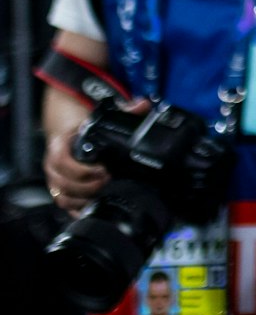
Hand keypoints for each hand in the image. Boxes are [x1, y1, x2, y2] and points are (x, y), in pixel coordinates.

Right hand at [42, 96, 147, 214]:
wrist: (67, 134)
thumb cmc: (84, 128)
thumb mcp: (99, 116)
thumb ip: (122, 110)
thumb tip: (142, 104)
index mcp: (59, 147)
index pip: (63, 162)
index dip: (82, 170)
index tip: (104, 170)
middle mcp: (53, 166)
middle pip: (63, 184)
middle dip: (87, 187)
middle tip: (108, 182)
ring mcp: (55, 181)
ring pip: (62, 197)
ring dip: (83, 199)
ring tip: (104, 194)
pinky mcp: (61, 191)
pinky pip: (65, 206)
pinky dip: (78, 209)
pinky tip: (95, 207)